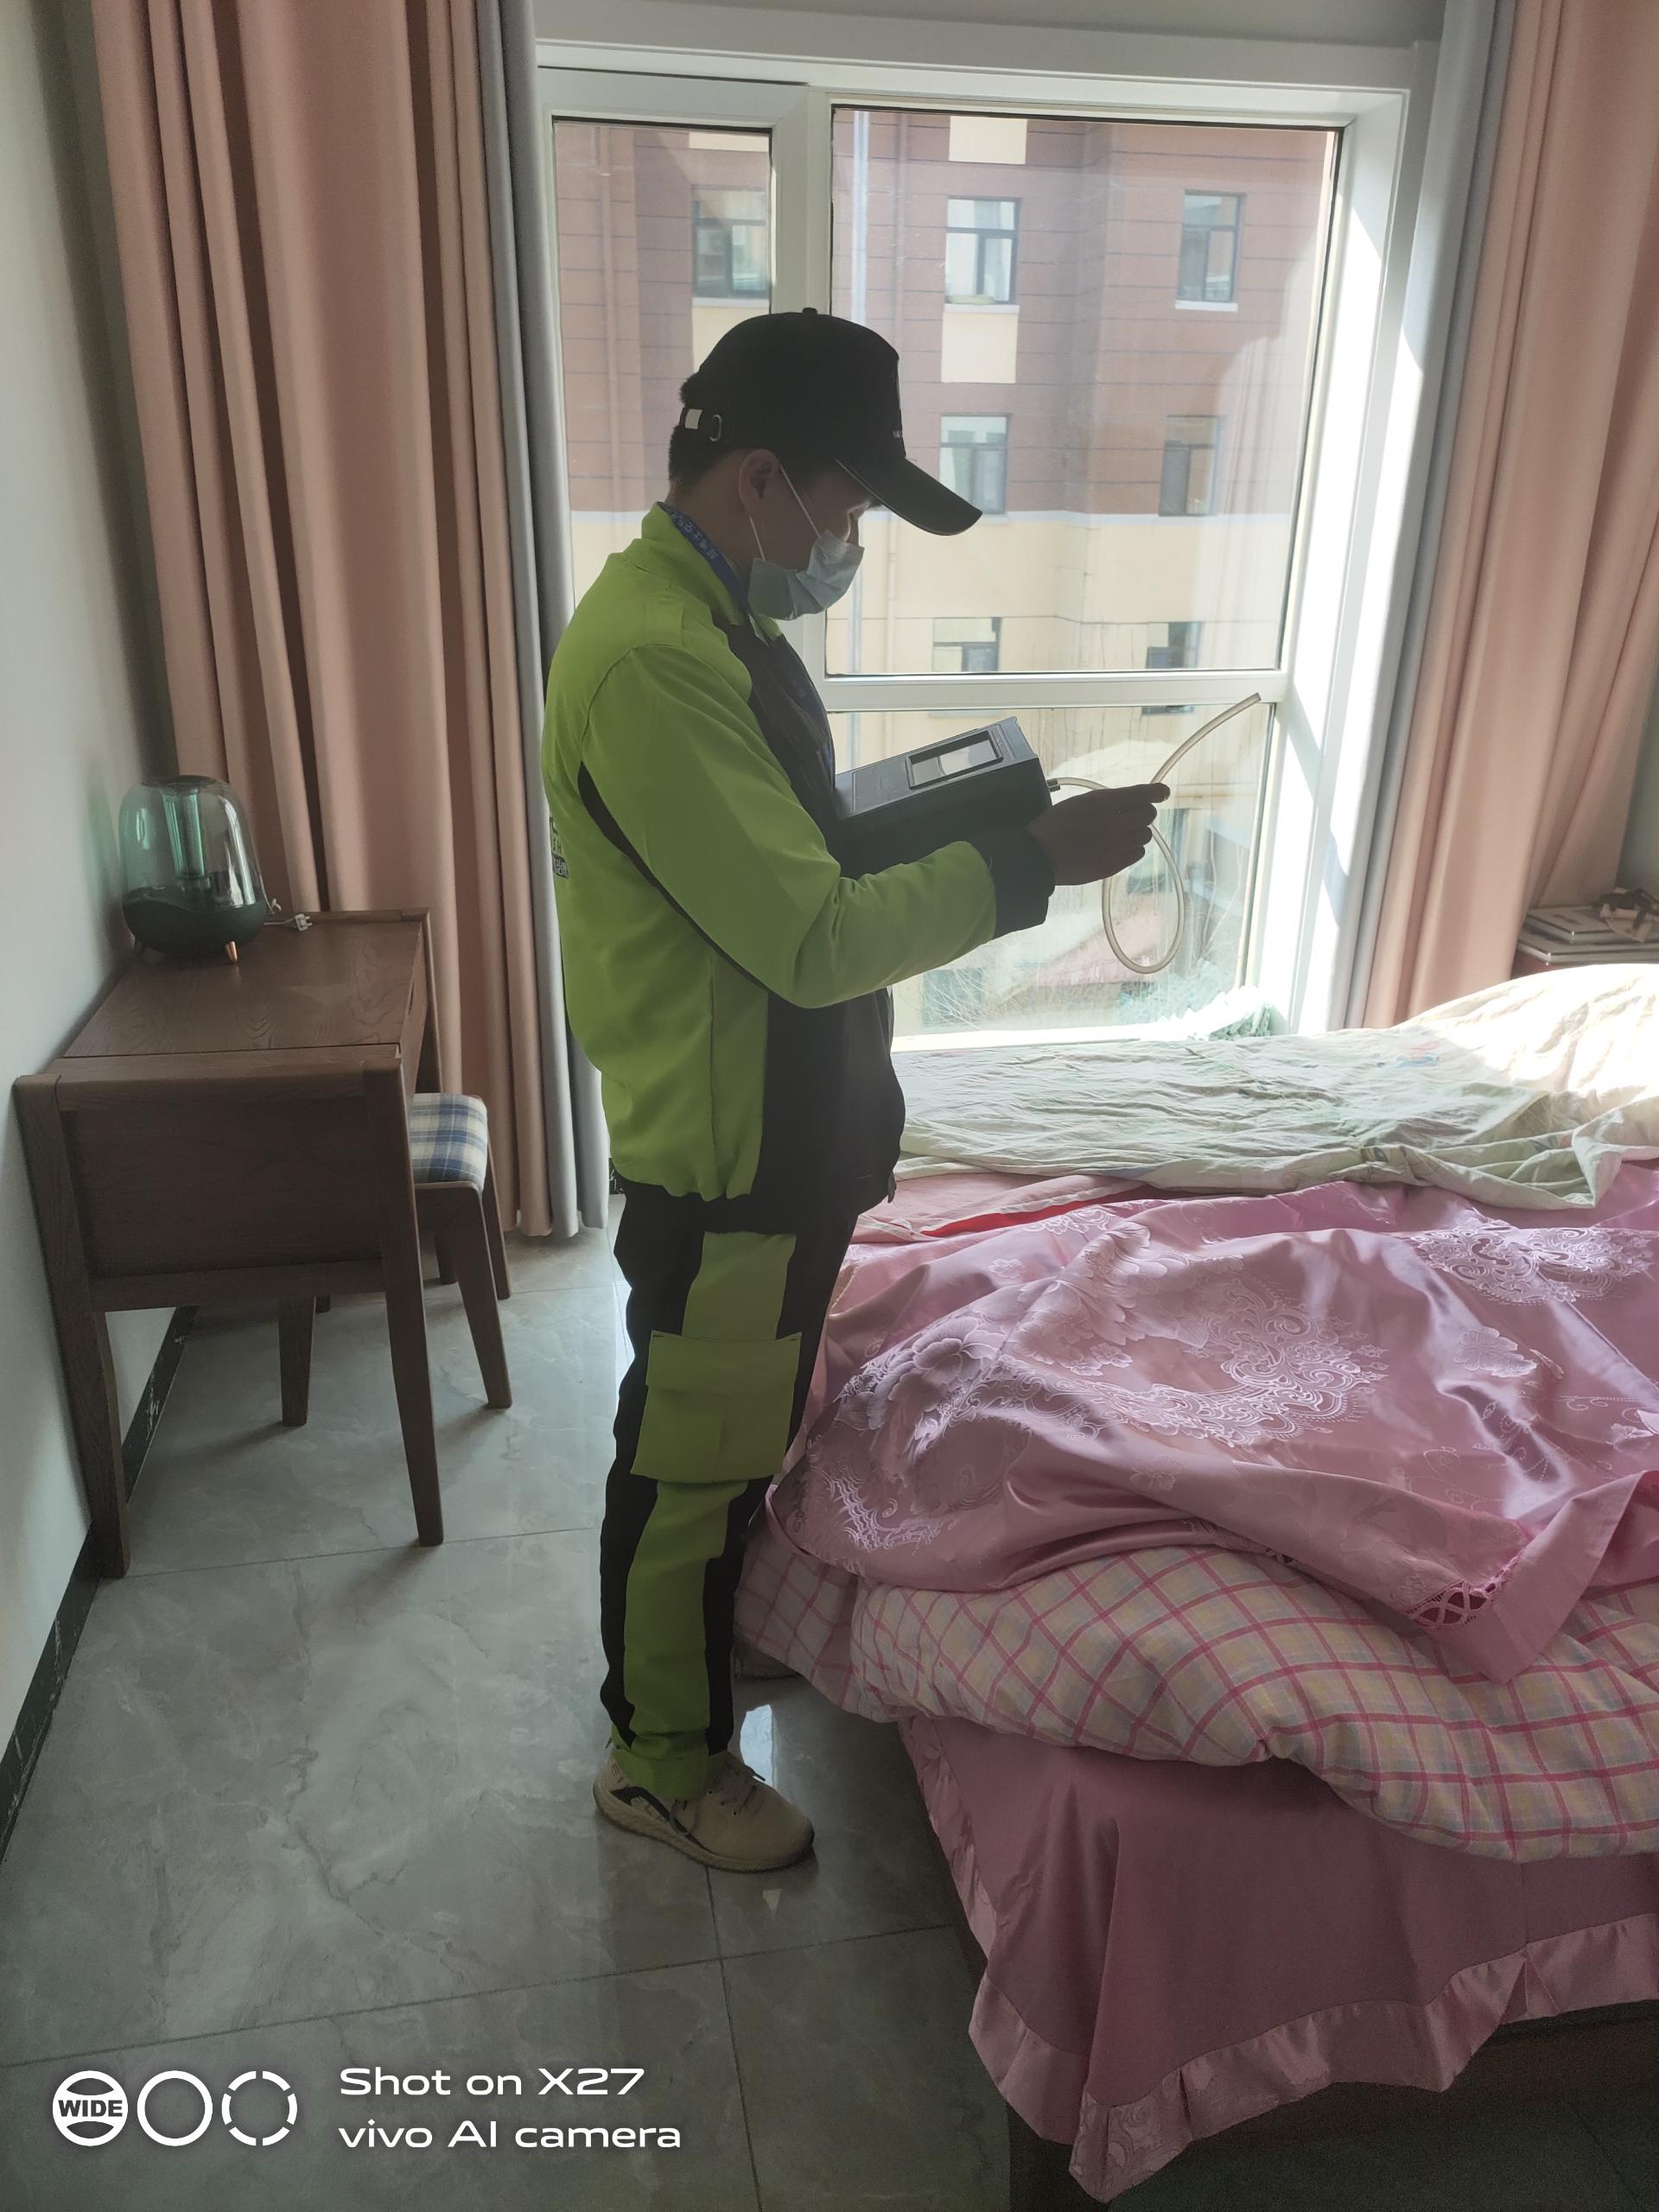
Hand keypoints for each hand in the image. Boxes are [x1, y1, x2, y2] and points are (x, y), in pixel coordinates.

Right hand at [1024, 784, 1169, 886]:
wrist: (1038, 857)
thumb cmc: (1053, 826)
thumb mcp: (1078, 803)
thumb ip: (1105, 802)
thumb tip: (1130, 802)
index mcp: (1101, 803)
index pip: (1140, 794)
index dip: (1156, 792)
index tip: (1163, 792)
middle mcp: (1112, 823)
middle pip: (1148, 815)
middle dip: (1145, 812)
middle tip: (1135, 815)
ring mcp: (1114, 846)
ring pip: (1145, 835)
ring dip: (1139, 831)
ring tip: (1125, 833)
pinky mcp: (1113, 865)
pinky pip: (1137, 854)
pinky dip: (1134, 848)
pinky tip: (1122, 847)